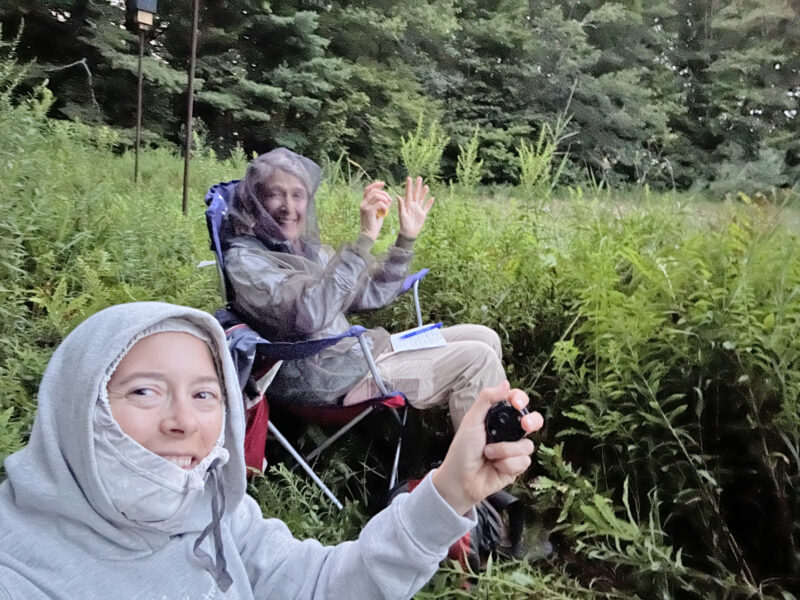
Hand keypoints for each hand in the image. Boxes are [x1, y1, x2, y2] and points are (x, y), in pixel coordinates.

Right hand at [360, 181, 392, 240]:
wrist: (369, 235)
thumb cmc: (374, 225)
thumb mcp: (379, 212)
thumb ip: (382, 205)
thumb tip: (388, 198)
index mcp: (364, 203)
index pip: (368, 189)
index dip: (376, 184)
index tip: (383, 183)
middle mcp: (363, 203)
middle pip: (374, 191)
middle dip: (384, 194)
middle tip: (390, 200)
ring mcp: (364, 207)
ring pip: (377, 196)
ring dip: (385, 200)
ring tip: (386, 208)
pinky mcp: (368, 211)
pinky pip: (380, 203)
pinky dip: (385, 207)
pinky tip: (384, 214)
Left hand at [397, 176, 433, 237]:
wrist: (409, 233)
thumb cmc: (404, 224)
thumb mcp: (402, 215)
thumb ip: (401, 206)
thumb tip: (398, 196)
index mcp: (407, 205)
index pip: (408, 193)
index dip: (409, 186)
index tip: (409, 178)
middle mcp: (413, 205)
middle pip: (416, 194)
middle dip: (417, 186)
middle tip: (419, 178)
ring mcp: (418, 209)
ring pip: (421, 199)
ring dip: (424, 192)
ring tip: (426, 186)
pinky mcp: (422, 214)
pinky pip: (426, 207)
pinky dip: (429, 203)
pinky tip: (432, 198)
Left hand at [432, 382, 543, 515]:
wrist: (461, 480)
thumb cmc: (462, 450)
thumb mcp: (472, 421)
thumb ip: (487, 399)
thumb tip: (506, 384)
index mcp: (497, 418)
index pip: (516, 402)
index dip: (520, 399)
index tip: (516, 403)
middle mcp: (508, 432)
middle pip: (533, 420)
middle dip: (533, 421)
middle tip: (525, 425)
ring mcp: (513, 450)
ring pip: (526, 445)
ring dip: (505, 450)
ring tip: (488, 454)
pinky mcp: (516, 467)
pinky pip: (523, 461)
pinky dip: (507, 464)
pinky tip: (495, 466)